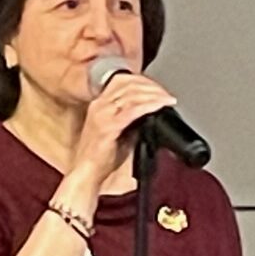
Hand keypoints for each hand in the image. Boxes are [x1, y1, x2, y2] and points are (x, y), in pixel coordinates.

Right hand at [69, 71, 175, 190]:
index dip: (143, 81)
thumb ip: (132, 120)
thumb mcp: (119, 132)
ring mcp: (102, 114)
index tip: (159, 89)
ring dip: (154, 94)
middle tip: (167, 94)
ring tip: (167, 99)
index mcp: (100, 104)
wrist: (87, 174)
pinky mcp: (108, 126)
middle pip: (129, 84)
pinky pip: (132, 109)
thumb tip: (152, 112)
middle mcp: (99, 105)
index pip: (123, 81)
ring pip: (132, 93)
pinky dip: (149, 105)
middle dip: (152, 86)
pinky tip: (160, 105)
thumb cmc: (100, 159)